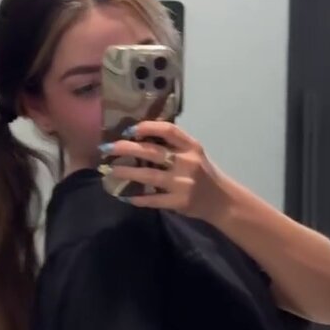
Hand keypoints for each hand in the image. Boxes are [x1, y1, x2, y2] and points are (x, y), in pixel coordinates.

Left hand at [97, 120, 228, 221]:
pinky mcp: (180, 202)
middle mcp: (188, 162)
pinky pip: (154, 199)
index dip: (147, 127)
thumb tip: (139, 138)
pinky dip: (139, 198)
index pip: (169, 130)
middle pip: (153, 152)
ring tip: (111, 170)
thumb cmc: (202, 174)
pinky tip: (125, 196)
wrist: (221, 201)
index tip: (129, 129)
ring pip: (150, 175)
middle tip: (108, 148)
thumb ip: (173, 146)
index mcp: (191, 147)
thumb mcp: (193, 154)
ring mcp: (183, 183)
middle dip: (128, 148)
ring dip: (128, 172)